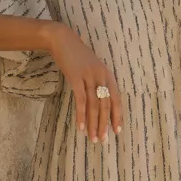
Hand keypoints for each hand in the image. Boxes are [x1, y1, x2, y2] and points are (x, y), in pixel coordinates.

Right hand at [45, 23, 122, 141]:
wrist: (62, 40)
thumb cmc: (77, 56)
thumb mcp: (92, 67)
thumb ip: (97, 82)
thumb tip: (100, 102)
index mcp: (108, 74)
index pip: (116, 99)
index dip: (117, 116)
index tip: (117, 131)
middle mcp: (102, 76)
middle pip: (106, 105)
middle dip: (104, 124)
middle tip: (102, 140)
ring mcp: (89, 77)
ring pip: (94, 105)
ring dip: (94, 124)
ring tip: (92, 138)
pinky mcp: (76, 78)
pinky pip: (81, 100)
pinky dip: (81, 115)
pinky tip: (81, 127)